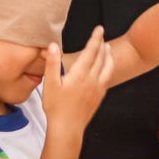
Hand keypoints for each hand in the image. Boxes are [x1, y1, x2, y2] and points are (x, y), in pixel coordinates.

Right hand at [42, 27, 113, 141]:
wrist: (67, 129)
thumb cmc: (56, 108)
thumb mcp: (49, 84)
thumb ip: (53, 63)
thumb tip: (53, 46)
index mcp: (80, 74)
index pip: (91, 51)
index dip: (95, 39)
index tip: (99, 29)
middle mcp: (92, 80)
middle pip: (101, 57)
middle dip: (102, 44)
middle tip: (102, 35)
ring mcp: (97, 89)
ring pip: (107, 68)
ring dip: (108, 56)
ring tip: (108, 49)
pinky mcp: (99, 97)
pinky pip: (107, 79)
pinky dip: (108, 69)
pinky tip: (105, 70)